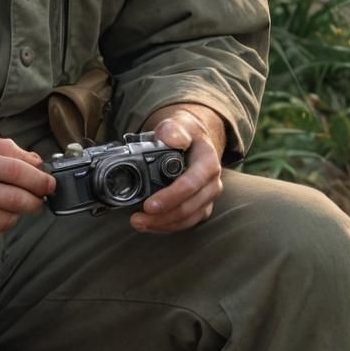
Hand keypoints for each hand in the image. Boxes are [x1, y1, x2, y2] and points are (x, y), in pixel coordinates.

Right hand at [0, 131, 54, 249]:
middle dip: (34, 201)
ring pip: (4, 222)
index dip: (38, 179)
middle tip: (38, 200)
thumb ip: (2, 147)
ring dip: (15, 216)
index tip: (49, 184)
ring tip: (10, 208)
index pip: (15, 171)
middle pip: (14, 200)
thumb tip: (35, 161)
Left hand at [129, 106, 224, 233]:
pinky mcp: (200, 207)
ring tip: (139, 223)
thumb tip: (171, 139)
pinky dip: (167, 226)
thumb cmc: (185, 132)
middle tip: (138, 218)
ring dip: (163, 225)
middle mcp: (211, 183)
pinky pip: (186, 222)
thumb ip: (174, 130)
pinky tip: (150, 225)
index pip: (191, 184)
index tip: (149, 205)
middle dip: (163, 217)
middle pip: (189, 207)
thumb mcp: (179, 124)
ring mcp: (207, 197)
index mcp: (208, 162)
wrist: (193, 138)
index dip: (171, 197)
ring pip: (188, 219)